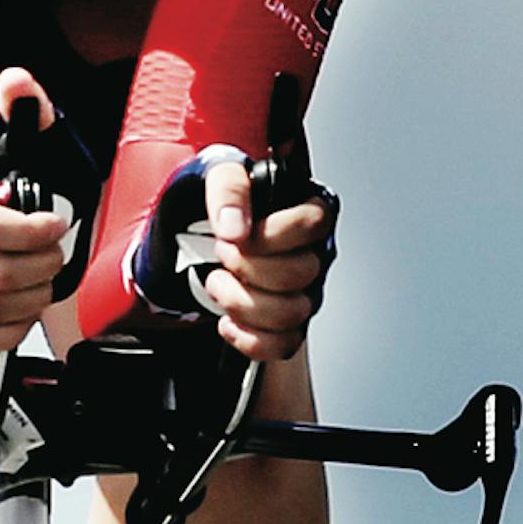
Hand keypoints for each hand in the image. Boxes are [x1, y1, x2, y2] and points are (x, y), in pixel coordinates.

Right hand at [0, 68, 73, 349]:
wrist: (37, 236)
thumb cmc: (43, 188)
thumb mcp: (47, 146)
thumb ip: (31, 112)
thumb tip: (14, 80)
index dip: (28, 231)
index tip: (56, 222)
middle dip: (39, 266)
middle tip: (57, 252)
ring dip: (31, 297)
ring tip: (45, 278)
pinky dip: (13, 327)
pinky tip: (27, 305)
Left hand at [131, 139, 337, 355]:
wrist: (206, 233)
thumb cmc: (227, 204)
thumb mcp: (223, 177)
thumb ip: (230, 190)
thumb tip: (235, 228)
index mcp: (310, 212)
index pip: (312, 225)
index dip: (270, 234)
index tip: (237, 234)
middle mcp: (316, 254)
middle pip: (299, 274)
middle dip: (248, 267)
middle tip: (222, 254)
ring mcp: (305, 292)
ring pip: (291, 314)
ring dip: (242, 303)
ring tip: (218, 284)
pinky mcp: (289, 324)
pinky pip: (284, 345)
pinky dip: (250, 340)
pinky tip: (228, 322)